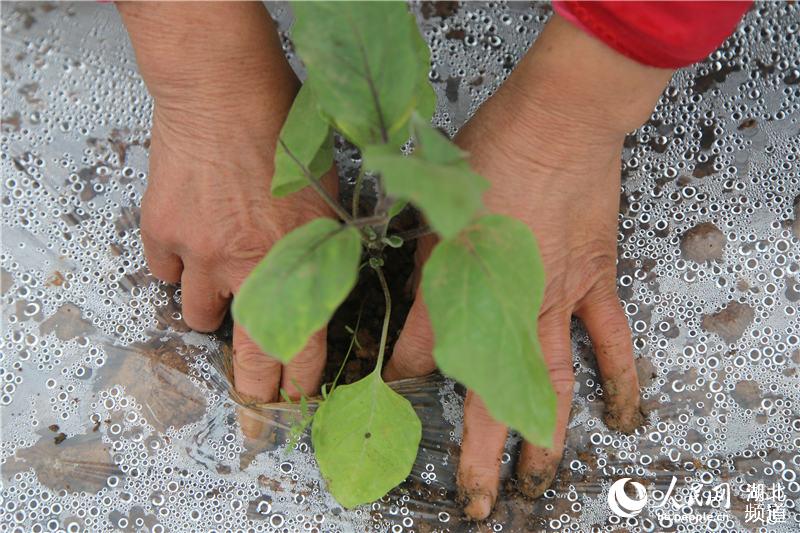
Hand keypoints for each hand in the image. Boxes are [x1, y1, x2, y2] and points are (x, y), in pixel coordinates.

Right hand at [118, 3, 334, 419]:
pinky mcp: (161, 231)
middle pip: (246, 356)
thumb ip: (326, 244)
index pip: (304, 349)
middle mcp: (246, 273)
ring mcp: (199, 255)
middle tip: (256, 405)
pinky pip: (165, 271)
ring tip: (219, 300)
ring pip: (197, 315)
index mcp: (298, 267)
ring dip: (211, 315)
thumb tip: (324, 277)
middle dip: (254, 390)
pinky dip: (178, 267)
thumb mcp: (330, 193)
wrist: (226, 91)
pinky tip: (190, 246)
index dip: (302, 383)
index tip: (300, 400)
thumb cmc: (290, 129)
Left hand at [384, 15, 673, 518]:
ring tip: (534, 482)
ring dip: (543, 441)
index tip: (389, 398)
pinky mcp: (593, 284)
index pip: (421, 354)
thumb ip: (420, 260)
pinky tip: (622, 418)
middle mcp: (505, 309)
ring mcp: (555, 303)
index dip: (402, 381)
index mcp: (457, 287)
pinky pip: (610, 343)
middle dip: (480, 457)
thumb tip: (409, 300)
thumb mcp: (432, 206)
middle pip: (490, 400)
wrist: (554, 124)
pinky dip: (620, 381)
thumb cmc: (489, 153)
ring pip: (549, 389)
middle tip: (474, 502)